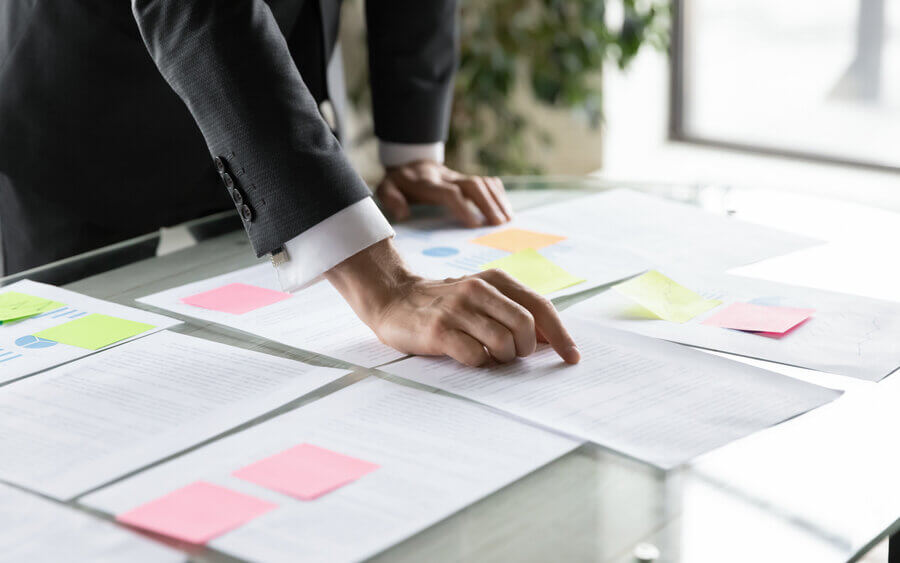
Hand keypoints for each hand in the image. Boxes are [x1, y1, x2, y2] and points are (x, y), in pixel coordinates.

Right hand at [325, 239, 579, 366]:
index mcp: (494, 280)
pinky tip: (467, 357)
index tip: (571, 357)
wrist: (393, 299)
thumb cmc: (445, 305)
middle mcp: (478, 289)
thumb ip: (513, 312)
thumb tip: (551, 340)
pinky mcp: (439, 330)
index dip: (561, 334)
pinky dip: (479, 364)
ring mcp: (457, 309)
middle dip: (526, 349)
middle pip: (526, 325)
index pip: (540, 306)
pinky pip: (475, 356)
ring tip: (488, 356)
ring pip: (503, 343)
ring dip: (503, 358)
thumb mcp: (481, 297)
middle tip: (513, 355)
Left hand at [376, 160, 512, 226]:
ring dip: (497, 200)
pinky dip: (499, 194)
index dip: (463, 207)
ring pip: (482, 183)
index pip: (449, 192)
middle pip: (472, 185)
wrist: (408, 163)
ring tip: (507, 220)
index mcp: (427, 183)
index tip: (474, 225)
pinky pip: (487, 182)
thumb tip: (403, 215)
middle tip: (498, 224)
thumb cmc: (398, 184)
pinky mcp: (466, 179)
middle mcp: (446, 178)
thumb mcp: (385, 189)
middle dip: (487, 203)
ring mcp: (458, 177)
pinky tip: (506, 210)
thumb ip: (391, 199)